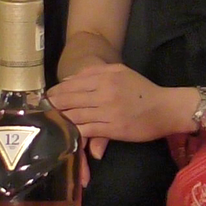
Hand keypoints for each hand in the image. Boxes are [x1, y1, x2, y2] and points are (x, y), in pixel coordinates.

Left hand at [48, 63, 188, 145]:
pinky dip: (74, 132)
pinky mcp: (113, 128)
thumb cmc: (143, 90)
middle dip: (53, 106)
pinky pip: (87, 130)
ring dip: (60, 119)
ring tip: (47, 123)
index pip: (73, 84)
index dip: (56, 92)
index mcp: (106, 77)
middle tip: (40, 112)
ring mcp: (108, 111)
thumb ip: (96, 72)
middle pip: (70, 99)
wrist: (166, 108)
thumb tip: (71, 79)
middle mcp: (104, 92)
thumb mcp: (121, 72)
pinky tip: (65, 134)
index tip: (45, 97)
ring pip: (76, 115)